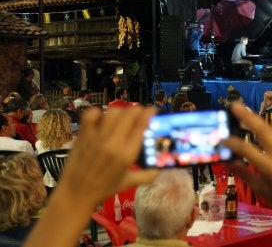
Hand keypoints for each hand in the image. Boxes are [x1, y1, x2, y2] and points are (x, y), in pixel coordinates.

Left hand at [24, 106, 158, 246]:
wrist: (76, 194)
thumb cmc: (104, 189)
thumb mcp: (130, 182)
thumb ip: (148, 174)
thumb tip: (162, 168)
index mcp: (127, 154)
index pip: (141, 123)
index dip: (149, 113)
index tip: (153, 111)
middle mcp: (113, 142)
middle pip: (129, 113)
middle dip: (137, 110)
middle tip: (139, 115)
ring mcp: (97, 137)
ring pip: (113, 111)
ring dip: (121, 112)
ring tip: (122, 118)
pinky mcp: (83, 135)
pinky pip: (91, 114)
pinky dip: (98, 113)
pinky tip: (102, 119)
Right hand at [223, 103, 271, 235]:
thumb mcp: (260, 189)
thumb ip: (243, 172)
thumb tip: (226, 161)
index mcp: (271, 169)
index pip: (247, 150)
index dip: (232, 143)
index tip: (220, 138)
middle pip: (263, 130)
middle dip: (248, 116)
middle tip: (234, 105)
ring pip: (271, 130)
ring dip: (256, 119)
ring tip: (243, 110)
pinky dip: (265, 128)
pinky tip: (257, 124)